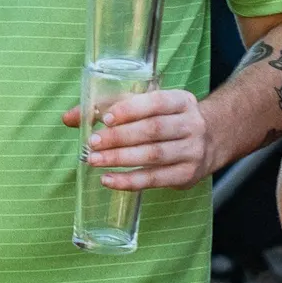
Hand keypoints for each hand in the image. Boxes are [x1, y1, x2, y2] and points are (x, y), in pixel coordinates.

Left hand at [61, 89, 216, 190]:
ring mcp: (192, 151)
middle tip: (92, 143)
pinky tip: (108, 180)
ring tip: (93, 160)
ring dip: (120, 159)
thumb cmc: (167, 119)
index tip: (105, 118)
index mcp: (181, 101)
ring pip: (153, 155)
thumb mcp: (148, 105)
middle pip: (152, 130)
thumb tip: (68, 118)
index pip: (156, 102)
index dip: (130, 110)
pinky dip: (129, 181)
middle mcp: (191, 124)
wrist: (212, 139)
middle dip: (119, 137)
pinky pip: (155, 179)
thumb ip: (109, 107)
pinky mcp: (187, 175)